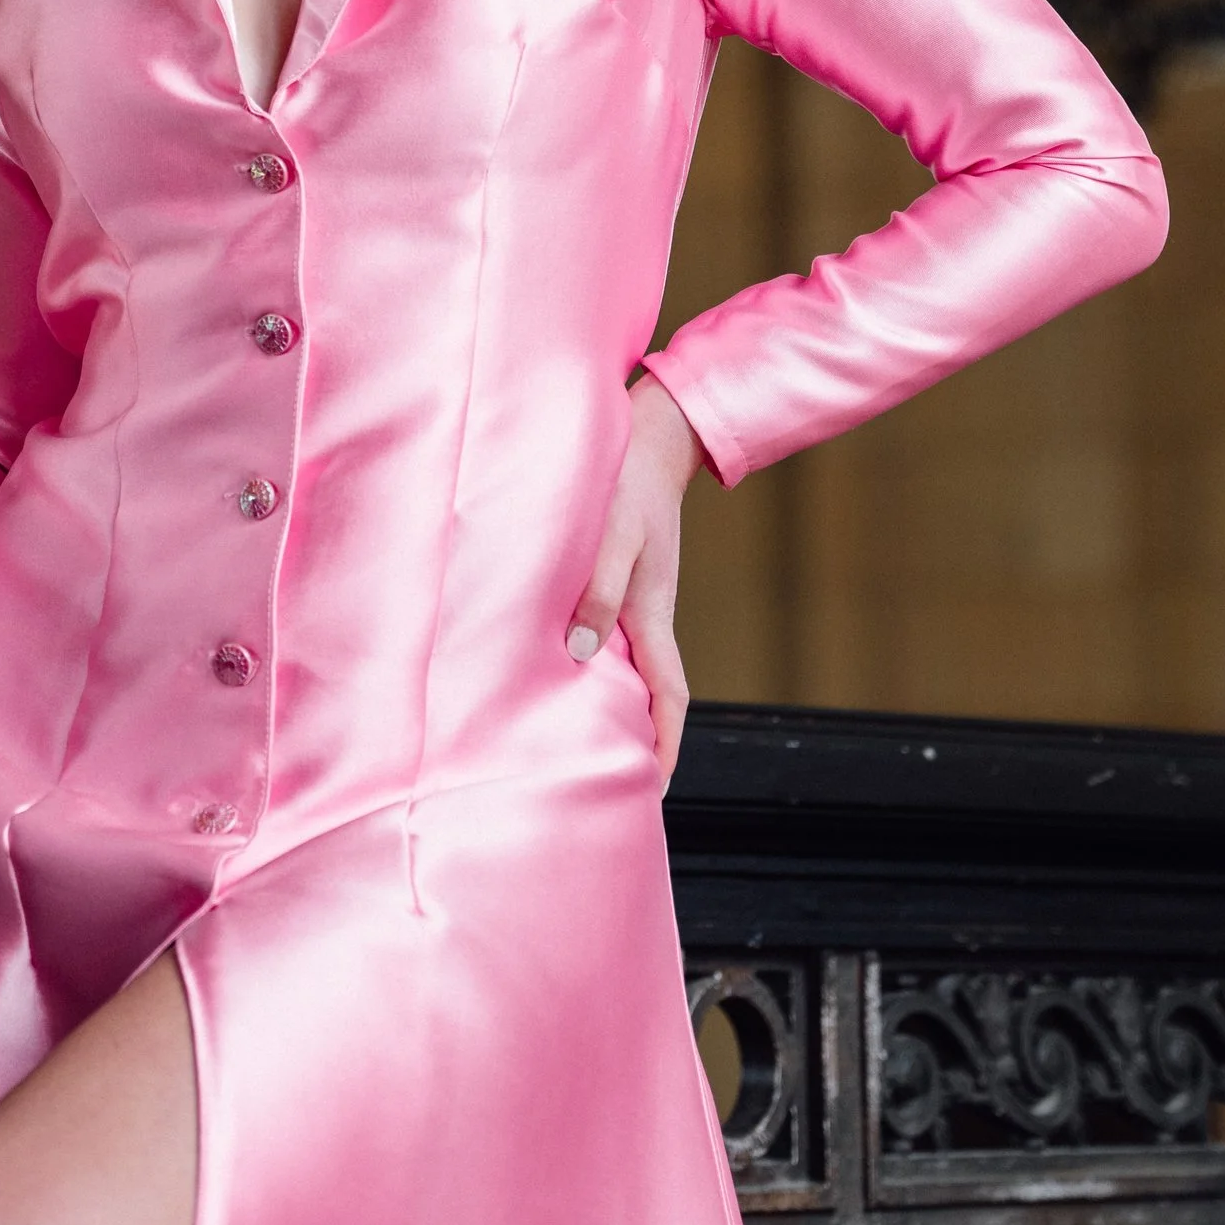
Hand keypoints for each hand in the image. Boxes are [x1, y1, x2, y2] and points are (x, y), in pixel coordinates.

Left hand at [567, 374, 704, 787]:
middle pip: (646, 692)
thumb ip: (596, 592)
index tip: (653, 789)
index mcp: (652, 614)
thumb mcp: (614, 537)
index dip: (666, 745)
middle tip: (605, 778)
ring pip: (623, 666)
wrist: (647, 436)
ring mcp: (630, 598)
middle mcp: (643, 615)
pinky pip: (604, 635)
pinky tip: (556, 666)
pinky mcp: (613, 579)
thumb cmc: (627, 484)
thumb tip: (578, 654)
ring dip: (608, 702)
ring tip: (574, 738)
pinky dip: (590, 661)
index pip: (668, 697)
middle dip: (635, 738)